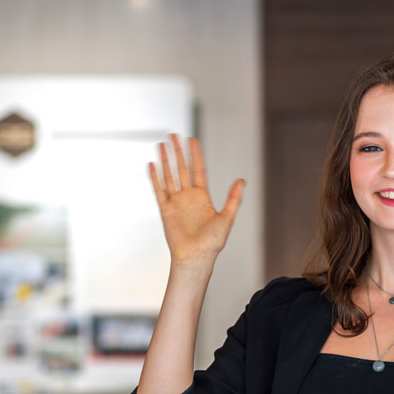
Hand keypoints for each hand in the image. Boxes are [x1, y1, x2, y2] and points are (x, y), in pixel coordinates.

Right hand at [149, 134, 244, 267]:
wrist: (196, 257)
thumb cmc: (212, 243)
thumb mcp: (227, 218)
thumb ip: (233, 199)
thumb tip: (242, 180)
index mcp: (202, 197)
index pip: (198, 170)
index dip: (195, 154)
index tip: (192, 139)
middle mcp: (188, 197)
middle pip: (181, 169)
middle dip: (178, 152)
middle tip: (173, 135)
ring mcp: (175, 203)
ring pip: (169, 176)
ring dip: (165, 160)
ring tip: (161, 144)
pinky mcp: (165, 210)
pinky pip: (159, 190)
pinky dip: (155, 177)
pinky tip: (152, 164)